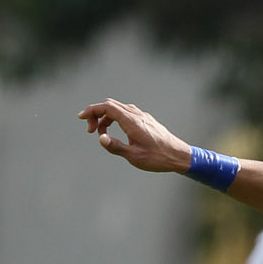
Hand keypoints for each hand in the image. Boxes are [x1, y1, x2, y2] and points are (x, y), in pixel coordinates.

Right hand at [78, 99, 192, 172]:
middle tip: (91, 131)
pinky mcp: (147, 120)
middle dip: (96, 114)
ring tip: (103, 135)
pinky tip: (116, 132)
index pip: (107, 107)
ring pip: (118, 109)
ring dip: (106, 118)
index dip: (91, 110)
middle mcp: (137, 115)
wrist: (180, 156)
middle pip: (110, 105)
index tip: (81, 119)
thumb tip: (100, 139)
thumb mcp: (135, 156)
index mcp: (132, 121)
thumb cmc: (159, 158)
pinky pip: (126, 113)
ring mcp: (143, 116)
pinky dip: (116, 119)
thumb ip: (116, 147)